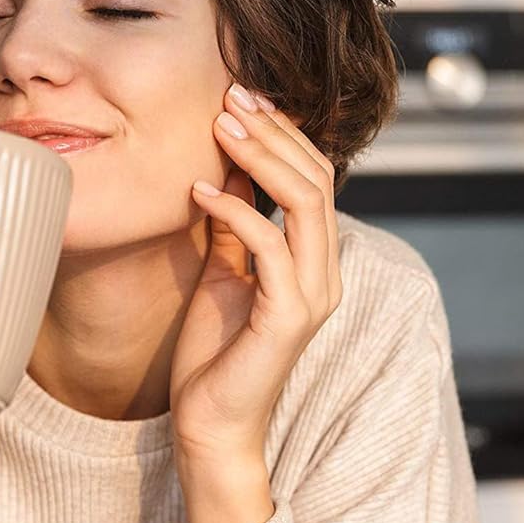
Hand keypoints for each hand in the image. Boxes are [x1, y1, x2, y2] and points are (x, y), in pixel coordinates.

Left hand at [170, 83, 342, 464]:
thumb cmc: (213, 356)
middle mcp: (325, 273)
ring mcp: (312, 295)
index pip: (315, 176)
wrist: (211, 424)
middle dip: (274, 131)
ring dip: (262, 157)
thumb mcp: (223, 273)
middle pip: (318, 177)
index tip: (240, 98)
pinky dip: (236, 211)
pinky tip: (198, 191)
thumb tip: (230, 167)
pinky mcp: (287, 317)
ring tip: (220, 128)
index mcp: (314, 260)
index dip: (282, 133)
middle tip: (230, 98)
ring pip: (307, 201)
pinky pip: (270, 246)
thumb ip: (234, 224)